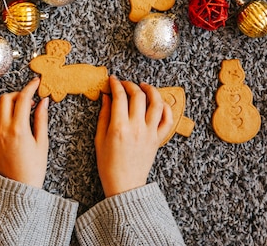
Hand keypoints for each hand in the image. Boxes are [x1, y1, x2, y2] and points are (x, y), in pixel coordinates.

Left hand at [0, 77, 49, 187]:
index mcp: (19, 128)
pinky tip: (2, 119)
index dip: (30, 87)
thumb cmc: (34, 167)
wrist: (18, 187)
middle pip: (5, 98)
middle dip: (17, 95)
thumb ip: (41, 119)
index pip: (23, 98)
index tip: (36, 82)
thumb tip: (43, 101)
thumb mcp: (42, 142)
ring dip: (2, 103)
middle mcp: (3, 128)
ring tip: (13, 109)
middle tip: (27, 101)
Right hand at [95, 75, 173, 196]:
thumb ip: (104, 115)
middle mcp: (136, 127)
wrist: (125, 185)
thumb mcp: (99, 139)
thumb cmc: (108, 165)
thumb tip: (107, 97)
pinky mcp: (158, 139)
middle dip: (130, 84)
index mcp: (119, 127)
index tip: (112, 80)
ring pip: (156, 103)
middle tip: (124, 84)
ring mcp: (150, 133)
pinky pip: (167, 119)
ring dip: (150, 90)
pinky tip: (157, 102)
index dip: (115, 84)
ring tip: (143, 86)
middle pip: (138, 95)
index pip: (120, 96)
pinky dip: (165, 107)